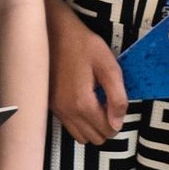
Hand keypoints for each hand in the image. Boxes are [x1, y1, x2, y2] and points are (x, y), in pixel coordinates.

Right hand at [48, 0, 126, 144]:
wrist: (53, 32)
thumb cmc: (83, 44)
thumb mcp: (108, 66)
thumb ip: (117, 97)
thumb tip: (118, 123)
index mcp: (82, 103)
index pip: (107, 131)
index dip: (118, 120)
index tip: (117, 102)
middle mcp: (67, 112)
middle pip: (94, 138)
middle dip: (106, 126)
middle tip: (109, 103)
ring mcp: (56, 110)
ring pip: (80, 136)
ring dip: (92, 126)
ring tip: (97, 104)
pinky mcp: (50, 105)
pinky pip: (69, 126)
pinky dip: (80, 122)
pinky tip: (84, 102)